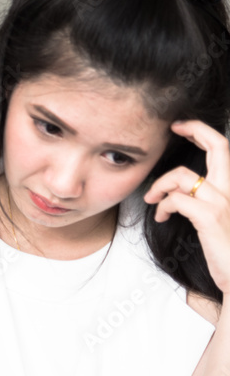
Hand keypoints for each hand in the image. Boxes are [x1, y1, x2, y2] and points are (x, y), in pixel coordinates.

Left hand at [143, 120, 229, 298]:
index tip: (182, 126)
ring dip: (160, 184)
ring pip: (183, 175)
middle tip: (173, 128)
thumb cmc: (226, 249)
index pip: (223, 149)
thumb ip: (201, 197)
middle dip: (194, 129)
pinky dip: (161, 205)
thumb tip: (175, 187)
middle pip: (219, 146)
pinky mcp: (210, 217)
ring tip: (153, 198)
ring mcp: (223, 202)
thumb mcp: (214, 216)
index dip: (203, 130)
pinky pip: (175, 199)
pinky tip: (161, 216)